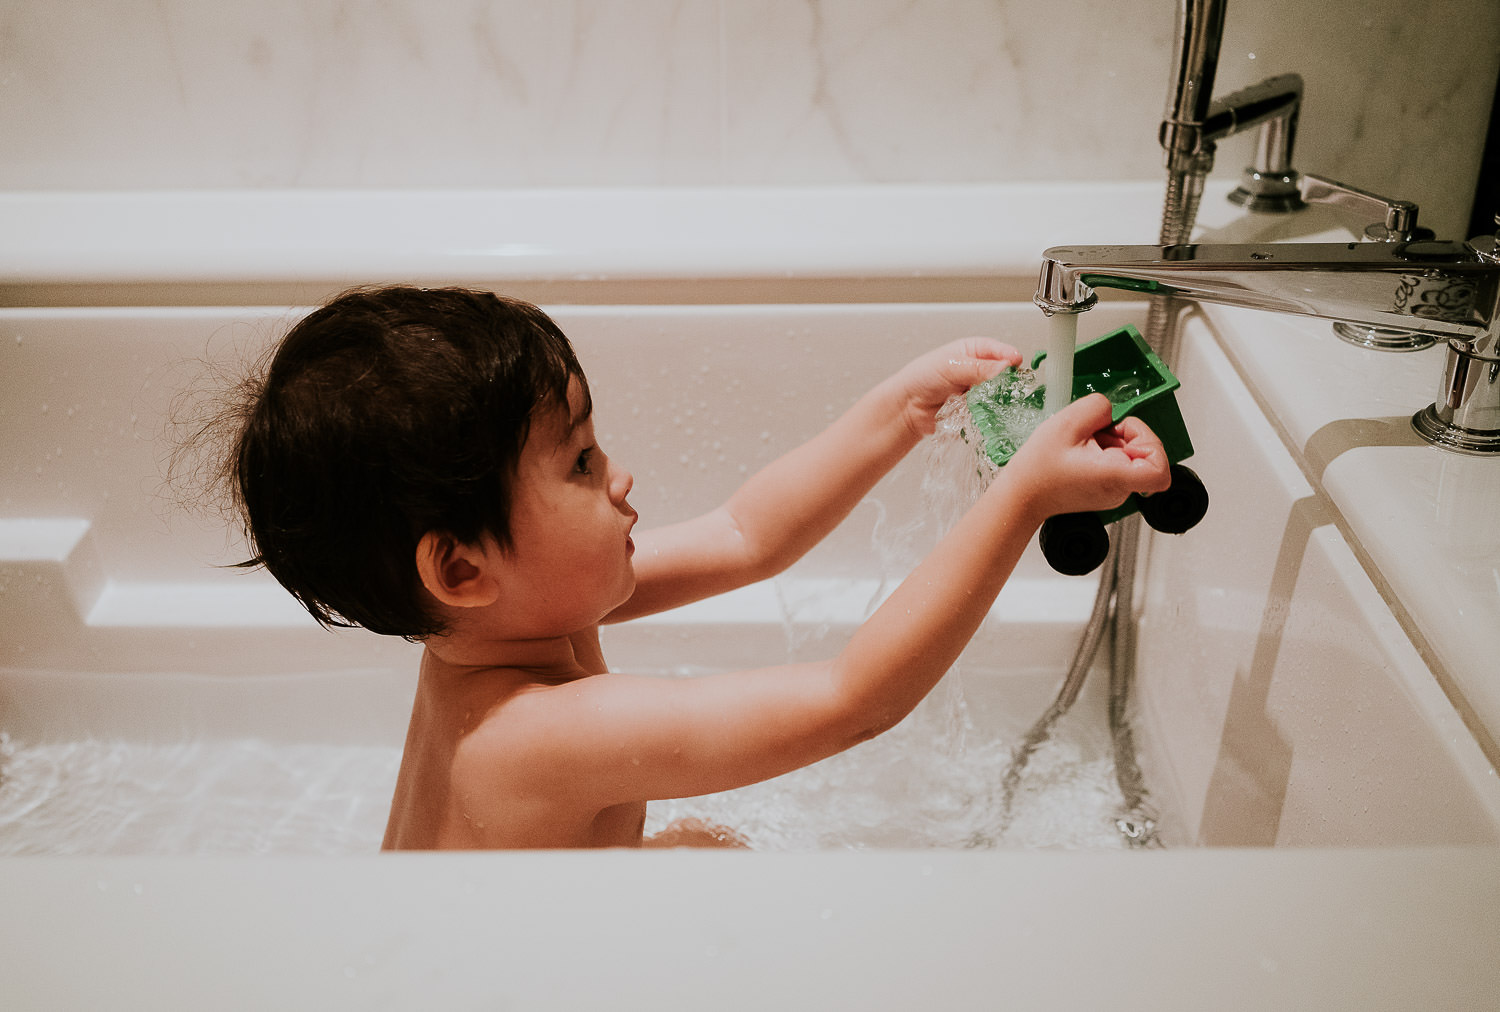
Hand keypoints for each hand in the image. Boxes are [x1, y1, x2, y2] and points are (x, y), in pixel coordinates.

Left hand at [889, 337, 1022, 436]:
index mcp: (972, 351)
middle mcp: (978, 370)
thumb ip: (978, 367)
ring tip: (991, 400)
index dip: (1008, 355)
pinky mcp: (976, 410)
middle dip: (1005, 380)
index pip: (997, 350)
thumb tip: (1005, 366)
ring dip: (996, 398)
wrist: (907, 407)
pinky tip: (983, 413)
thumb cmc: (921, 378)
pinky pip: (989, 411)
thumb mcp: (950, 366)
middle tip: (1007, 385)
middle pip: (1003, 374)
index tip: (1016, 362)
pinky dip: (988, 413)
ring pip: (998, 394)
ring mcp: (978, 391)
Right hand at [1005, 394, 1171, 518]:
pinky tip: (1080, 453)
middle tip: (1093, 434)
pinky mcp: (1106, 491)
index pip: (1160, 469)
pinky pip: (1117, 464)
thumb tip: (1111, 412)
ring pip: (1130, 457)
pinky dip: (1102, 452)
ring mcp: (1114, 493)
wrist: (1021, 496)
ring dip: (1110, 442)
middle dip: (1122, 434)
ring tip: (1082, 445)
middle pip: (1145, 453)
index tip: (1124, 431)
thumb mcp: (1067, 422)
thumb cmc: (1038, 469)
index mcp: (1115, 476)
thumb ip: (1098, 406)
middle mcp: (1120, 490)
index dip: (1150, 440)